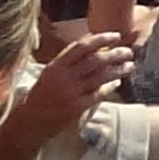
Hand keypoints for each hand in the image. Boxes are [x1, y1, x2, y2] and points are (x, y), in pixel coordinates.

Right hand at [5, 29, 135, 149]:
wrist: (28, 123)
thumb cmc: (41, 96)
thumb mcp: (49, 74)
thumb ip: (68, 61)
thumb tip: (94, 44)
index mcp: (55, 66)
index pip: (81, 47)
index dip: (101, 39)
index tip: (116, 36)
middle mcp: (63, 77)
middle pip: (95, 60)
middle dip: (115, 54)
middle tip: (128, 52)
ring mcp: (71, 93)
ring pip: (101, 76)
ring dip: (118, 70)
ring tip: (130, 66)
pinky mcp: (77, 107)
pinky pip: (99, 93)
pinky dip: (110, 87)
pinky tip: (118, 83)